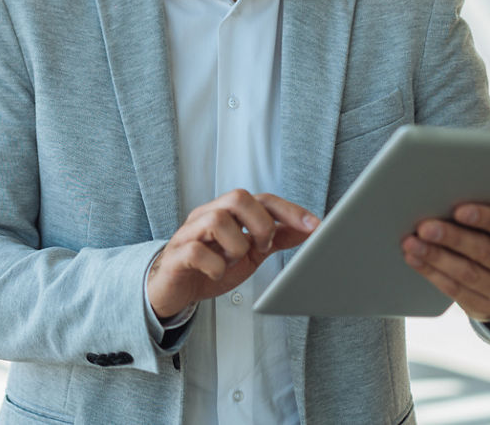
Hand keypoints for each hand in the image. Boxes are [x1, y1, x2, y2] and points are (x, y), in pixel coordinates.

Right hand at [147, 190, 318, 319]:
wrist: (174, 291)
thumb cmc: (210, 267)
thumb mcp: (249, 254)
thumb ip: (274, 238)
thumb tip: (307, 229)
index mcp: (227, 214)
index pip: (261, 199)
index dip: (289, 211)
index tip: (315, 226)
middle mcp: (207, 216)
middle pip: (237, 197)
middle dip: (260, 224)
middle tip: (262, 247)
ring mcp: (189, 233)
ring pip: (217, 219)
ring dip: (237, 244)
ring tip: (235, 260)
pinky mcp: (176, 255)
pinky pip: (196, 250)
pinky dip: (214, 264)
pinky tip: (217, 272)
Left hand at [402, 203, 489, 321]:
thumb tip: (452, 192)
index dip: (487, 219)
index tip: (459, 210)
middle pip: (487, 252)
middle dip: (453, 238)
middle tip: (425, 227)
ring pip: (467, 274)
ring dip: (435, 256)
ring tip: (412, 242)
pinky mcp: (486, 308)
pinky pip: (455, 290)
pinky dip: (431, 272)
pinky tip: (415, 258)